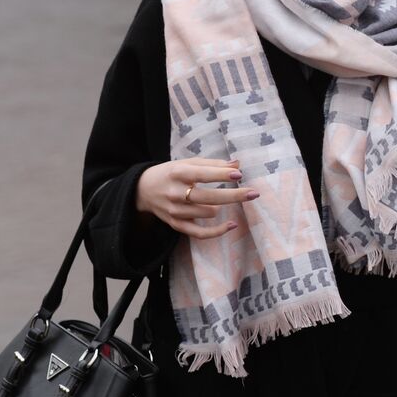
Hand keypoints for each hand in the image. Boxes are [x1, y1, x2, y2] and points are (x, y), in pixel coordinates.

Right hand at [135, 158, 258, 239]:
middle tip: (254, 193)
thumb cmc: (172, 173)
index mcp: (178, 173)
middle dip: (233, 195)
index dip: (221, 174)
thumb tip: (238, 164)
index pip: (202, 174)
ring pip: (207, 213)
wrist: (142, 189)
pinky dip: (216, 231)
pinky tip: (232, 225)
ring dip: (221, 206)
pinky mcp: (176, 224)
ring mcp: (175, 211)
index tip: (239, 174)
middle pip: (208, 197)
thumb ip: (213, 164)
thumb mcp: (188, 163)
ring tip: (225, 199)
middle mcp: (175, 193)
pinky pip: (199, 233)